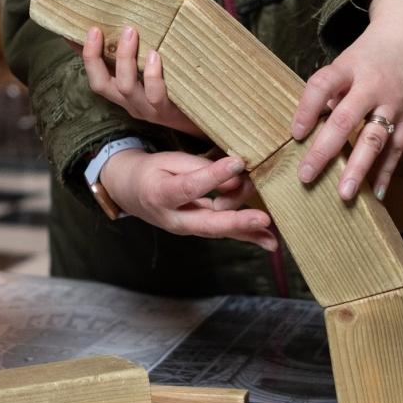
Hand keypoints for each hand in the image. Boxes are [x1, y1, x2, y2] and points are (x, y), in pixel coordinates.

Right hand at [82, 26, 205, 138]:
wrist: (213, 120)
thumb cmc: (181, 89)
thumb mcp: (156, 73)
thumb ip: (141, 54)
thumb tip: (128, 23)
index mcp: (124, 93)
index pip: (94, 74)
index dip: (83, 55)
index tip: (73, 30)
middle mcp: (131, 102)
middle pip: (100, 84)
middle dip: (93, 57)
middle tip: (96, 29)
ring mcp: (149, 108)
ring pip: (126, 86)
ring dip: (125, 58)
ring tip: (131, 32)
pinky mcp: (170, 112)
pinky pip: (156, 95)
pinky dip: (153, 74)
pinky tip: (156, 55)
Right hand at [99, 148, 275, 250]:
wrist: (132, 193)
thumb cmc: (153, 172)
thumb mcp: (169, 160)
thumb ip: (200, 168)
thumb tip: (235, 178)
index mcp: (160, 195)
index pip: (190, 187)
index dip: (213, 176)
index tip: (237, 163)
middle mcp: (174, 219)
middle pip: (207, 223)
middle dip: (236, 221)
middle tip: (262, 218)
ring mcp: (187, 229)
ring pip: (219, 230)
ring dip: (247, 229)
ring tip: (269, 225)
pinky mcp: (199, 230)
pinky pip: (225, 233)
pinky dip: (248, 237)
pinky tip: (270, 242)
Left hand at [289, 0, 402, 200]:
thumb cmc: (371, 52)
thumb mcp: (347, 60)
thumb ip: (330, 91)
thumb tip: (308, 127)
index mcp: (349, 67)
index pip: (323, 85)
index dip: (306, 108)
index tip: (295, 134)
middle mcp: (372, 86)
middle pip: (346, 119)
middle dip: (325, 149)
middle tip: (306, 175)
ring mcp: (394, 103)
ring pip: (375, 139)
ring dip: (359, 168)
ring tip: (344, 194)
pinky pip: (398, 148)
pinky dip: (388, 171)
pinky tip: (377, 194)